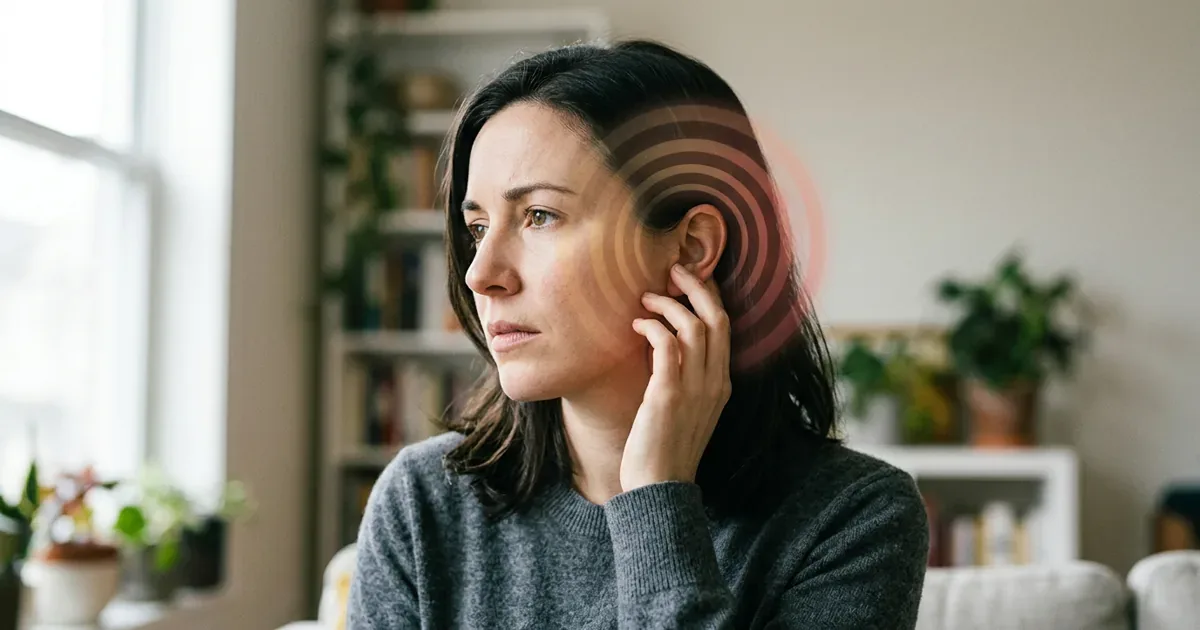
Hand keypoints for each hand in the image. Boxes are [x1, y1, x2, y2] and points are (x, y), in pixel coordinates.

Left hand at [621, 264, 731, 491]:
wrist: (659, 488)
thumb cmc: (664, 449)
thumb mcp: (684, 409)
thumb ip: (683, 378)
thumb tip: (662, 345)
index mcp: (722, 384)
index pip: (725, 327)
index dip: (709, 297)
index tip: (688, 280)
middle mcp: (715, 383)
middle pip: (717, 317)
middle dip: (696, 286)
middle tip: (673, 271)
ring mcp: (696, 389)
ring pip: (694, 325)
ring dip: (668, 304)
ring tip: (645, 300)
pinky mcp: (668, 395)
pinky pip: (666, 344)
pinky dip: (652, 327)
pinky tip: (636, 326)